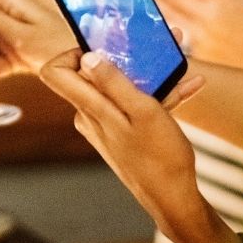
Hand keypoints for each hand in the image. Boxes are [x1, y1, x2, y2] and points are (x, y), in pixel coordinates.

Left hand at [38, 43, 241, 242]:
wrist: (174, 199)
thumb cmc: (160, 157)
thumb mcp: (143, 112)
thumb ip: (114, 84)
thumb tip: (87, 57)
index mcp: (90, 108)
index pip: (55, 71)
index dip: (73, 52)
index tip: (104, 47)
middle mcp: (91, 115)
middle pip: (92, 75)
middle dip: (123, 56)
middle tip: (153, 43)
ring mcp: (105, 125)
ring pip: (119, 88)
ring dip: (148, 74)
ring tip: (178, 60)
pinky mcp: (121, 132)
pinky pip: (132, 105)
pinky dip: (156, 95)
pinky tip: (187, 86)